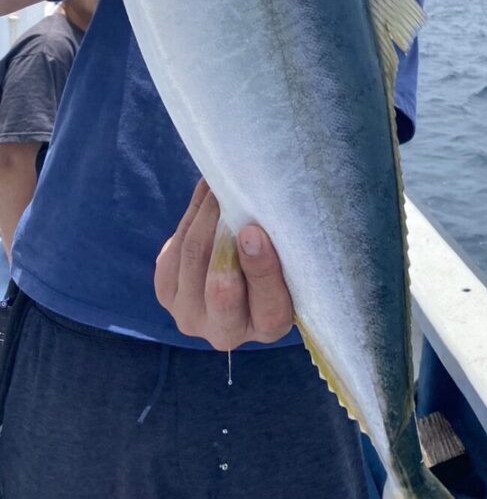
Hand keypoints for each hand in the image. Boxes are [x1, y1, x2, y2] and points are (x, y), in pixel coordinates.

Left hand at [154, 179, 293, 350]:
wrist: (238, 280)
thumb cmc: (279, 261)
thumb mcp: (290, 261)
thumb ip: (283, 245)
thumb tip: (268, 200)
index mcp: (269, 325)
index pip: (268, 303)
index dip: (260, 267)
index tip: (253, 230)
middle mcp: (227, 331)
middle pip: (220, 287)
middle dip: (223, 238)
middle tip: (229, 196)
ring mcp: (190, 315)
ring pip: (193, 257)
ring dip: (206, 214)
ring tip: (219, 183)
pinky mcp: (166, 292)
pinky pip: (175, 248)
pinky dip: (193, 216)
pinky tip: (207, 195)